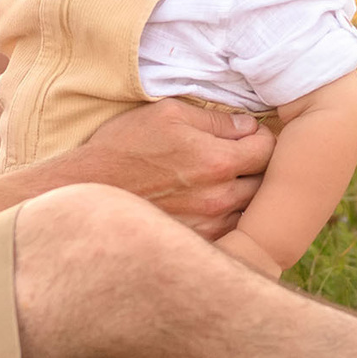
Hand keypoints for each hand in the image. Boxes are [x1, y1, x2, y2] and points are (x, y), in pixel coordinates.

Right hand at [75, 100, 271, 238]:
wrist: (88, 190)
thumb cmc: (125, 146)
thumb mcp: (168, 114)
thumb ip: (215, 120)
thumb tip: (247, 125)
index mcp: (216, 161)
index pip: (268, 150)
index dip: (263, 138)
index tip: (250, 135)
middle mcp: (218, 197)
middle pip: (266, 182)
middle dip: (259, 167)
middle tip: (243, 157)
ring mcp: (209, 225)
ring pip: (252, 210)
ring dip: (246, 194)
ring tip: (227, 181)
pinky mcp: (196, 242)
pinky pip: (232, 230)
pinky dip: (230, 217)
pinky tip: (212, 204)